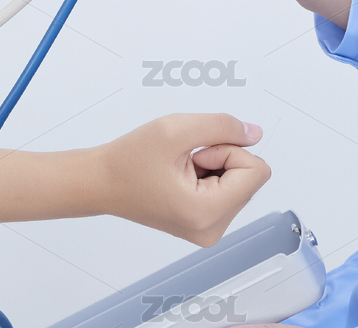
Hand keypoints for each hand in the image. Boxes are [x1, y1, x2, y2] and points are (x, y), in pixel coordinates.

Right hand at [100, 113, 269, 245]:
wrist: (101, 182)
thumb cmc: (129, 160)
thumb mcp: (177, 128)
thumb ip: (223, 126)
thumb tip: (255, 133)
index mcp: (206, 213)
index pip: (257, 171)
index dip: (230, 150)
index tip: (197, 153)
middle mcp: (211, 230)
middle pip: (250, 178)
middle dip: (222, 158)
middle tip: (185, 160)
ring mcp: (208, 231)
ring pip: (240, 183)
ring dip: (215, 166)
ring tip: (180, 169)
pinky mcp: (204, 225)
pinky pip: (228, 191)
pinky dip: (210, 176)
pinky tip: (181, 177)